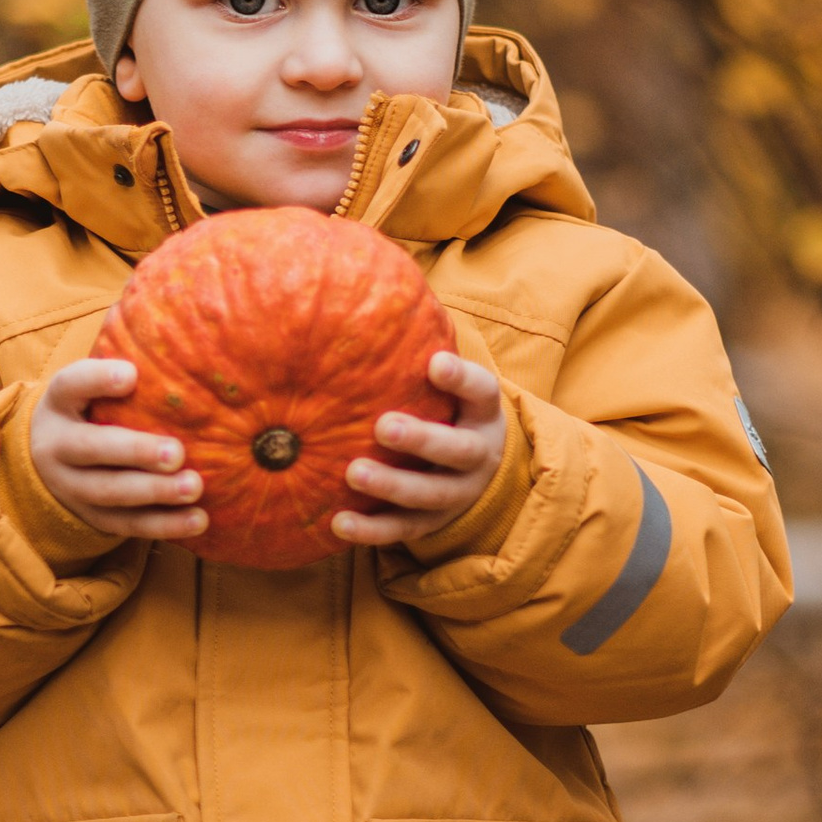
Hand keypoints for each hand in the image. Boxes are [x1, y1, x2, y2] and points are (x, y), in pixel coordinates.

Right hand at [29, 356, 209, 542]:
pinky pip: (128, 525)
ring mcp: (71, 487)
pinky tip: (198, 519)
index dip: (98, 379)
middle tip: (176, 452)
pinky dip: (164, 525)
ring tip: (194, 487)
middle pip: (90, 449)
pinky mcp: (93, 516)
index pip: (70, 385)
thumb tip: (181, 331)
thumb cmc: (89, 409)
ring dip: (154, 493)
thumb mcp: (89, 385)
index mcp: (58, 403)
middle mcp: (56, 446)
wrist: (49, 460)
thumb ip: (120, 366)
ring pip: (109, 493)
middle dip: (134, 452)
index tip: (132, 375)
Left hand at [333, 345, 507, 546]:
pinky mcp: (431, 524)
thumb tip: (369, 290)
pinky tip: (338, 523)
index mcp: (482, 413)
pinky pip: (402, 530)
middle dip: (422, 440)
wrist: (474, 473)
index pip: (481, 392)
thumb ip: (420, 352)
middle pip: (457, 451)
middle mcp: (477, 455)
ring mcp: (456, 494)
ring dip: (392, 486)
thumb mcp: (447, 384)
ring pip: (429, 496)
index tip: (435, 364)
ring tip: (353, 473)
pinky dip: (372, 530)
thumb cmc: (444, 410)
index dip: (461, 380)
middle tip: (383, 426)